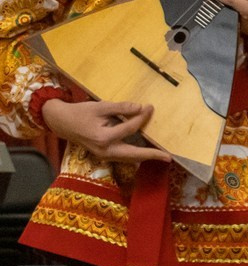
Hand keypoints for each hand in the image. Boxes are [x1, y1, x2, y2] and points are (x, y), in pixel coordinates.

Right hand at [40, 97, 168, 163]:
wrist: (60, 122)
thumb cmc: (79, 113)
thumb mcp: (100, 107)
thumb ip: (121, 108)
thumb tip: (141, 108)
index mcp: (103, 138)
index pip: (130, 128)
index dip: (142, 117)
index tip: (150, 108)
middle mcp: (104, 150)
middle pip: (133, 154)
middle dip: (151, 155)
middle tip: (168, 157)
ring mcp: (103, 155)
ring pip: (128, 158)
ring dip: (144, 157)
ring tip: (161, 157)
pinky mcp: (103, 154)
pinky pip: (122, 156)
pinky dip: (134, 155)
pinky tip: (145, 153)